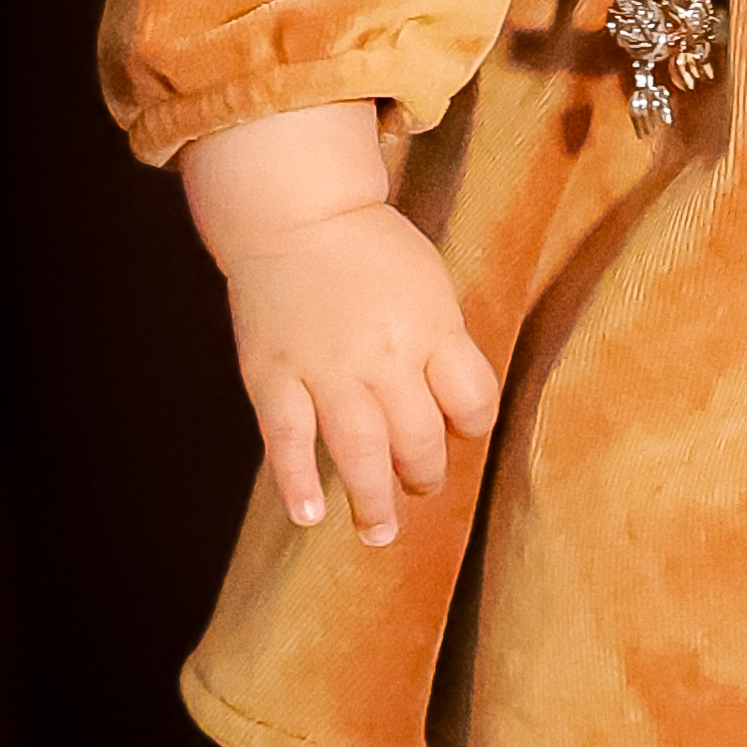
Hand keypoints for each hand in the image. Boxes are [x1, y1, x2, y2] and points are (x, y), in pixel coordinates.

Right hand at [182, 109, 505, 543]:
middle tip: (419, 486)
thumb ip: (442, 345)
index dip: (472, 426)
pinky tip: (309, 514)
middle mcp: (384, 354)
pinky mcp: (274, 376)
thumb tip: (452, 411)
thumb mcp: (430, 286)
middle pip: (418, 435)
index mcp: (432, 326)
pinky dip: (296, 480)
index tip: (460, 433)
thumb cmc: (371, 252)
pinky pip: (287, 438)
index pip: (472, 399)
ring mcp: (325, 368)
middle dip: (424, 472)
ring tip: (379, 532)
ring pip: (358, 448)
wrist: (296, 214)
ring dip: (372, 498)